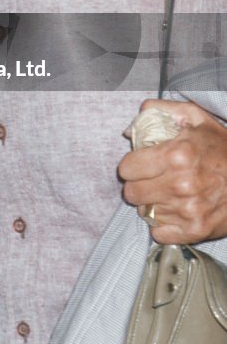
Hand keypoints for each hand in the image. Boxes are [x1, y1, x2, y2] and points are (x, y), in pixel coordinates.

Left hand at [119, 98, 226, 242]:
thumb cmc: (221, 147)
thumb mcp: (195, 118)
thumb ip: (160, 111)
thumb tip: (129, 129)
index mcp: (177, 155)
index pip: (127, 168)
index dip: (130, 165)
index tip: (139, 165)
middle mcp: (181, 185)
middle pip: (132, 193)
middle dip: (137, 185)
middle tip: (150, 180)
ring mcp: (189, 210)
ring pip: (145, 212)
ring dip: (151, 203)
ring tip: (166, 193)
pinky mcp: (196, 230)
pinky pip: (159, 233)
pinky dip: (162, 224)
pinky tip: (172, 211)